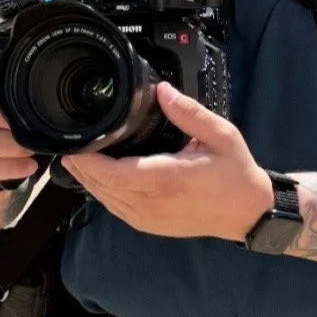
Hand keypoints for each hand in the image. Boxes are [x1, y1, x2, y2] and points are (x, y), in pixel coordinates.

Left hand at [61, 83, 273, 241]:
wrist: (248, 213)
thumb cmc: (236, 174)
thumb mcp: (221, 135)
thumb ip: (189, 113)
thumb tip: (161, 91)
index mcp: (168, 178)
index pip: (115, 174)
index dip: (89, 161)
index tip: (77, 143)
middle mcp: (154, 202)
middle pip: (102, 187)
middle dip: (82, 167)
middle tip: (68, 145)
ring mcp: (150, 218)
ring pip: (105, 201)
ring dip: (88, 181)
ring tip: (76, 159)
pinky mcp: (150, 225)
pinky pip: (117, 210)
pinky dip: (102, 193)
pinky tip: (97, 179)